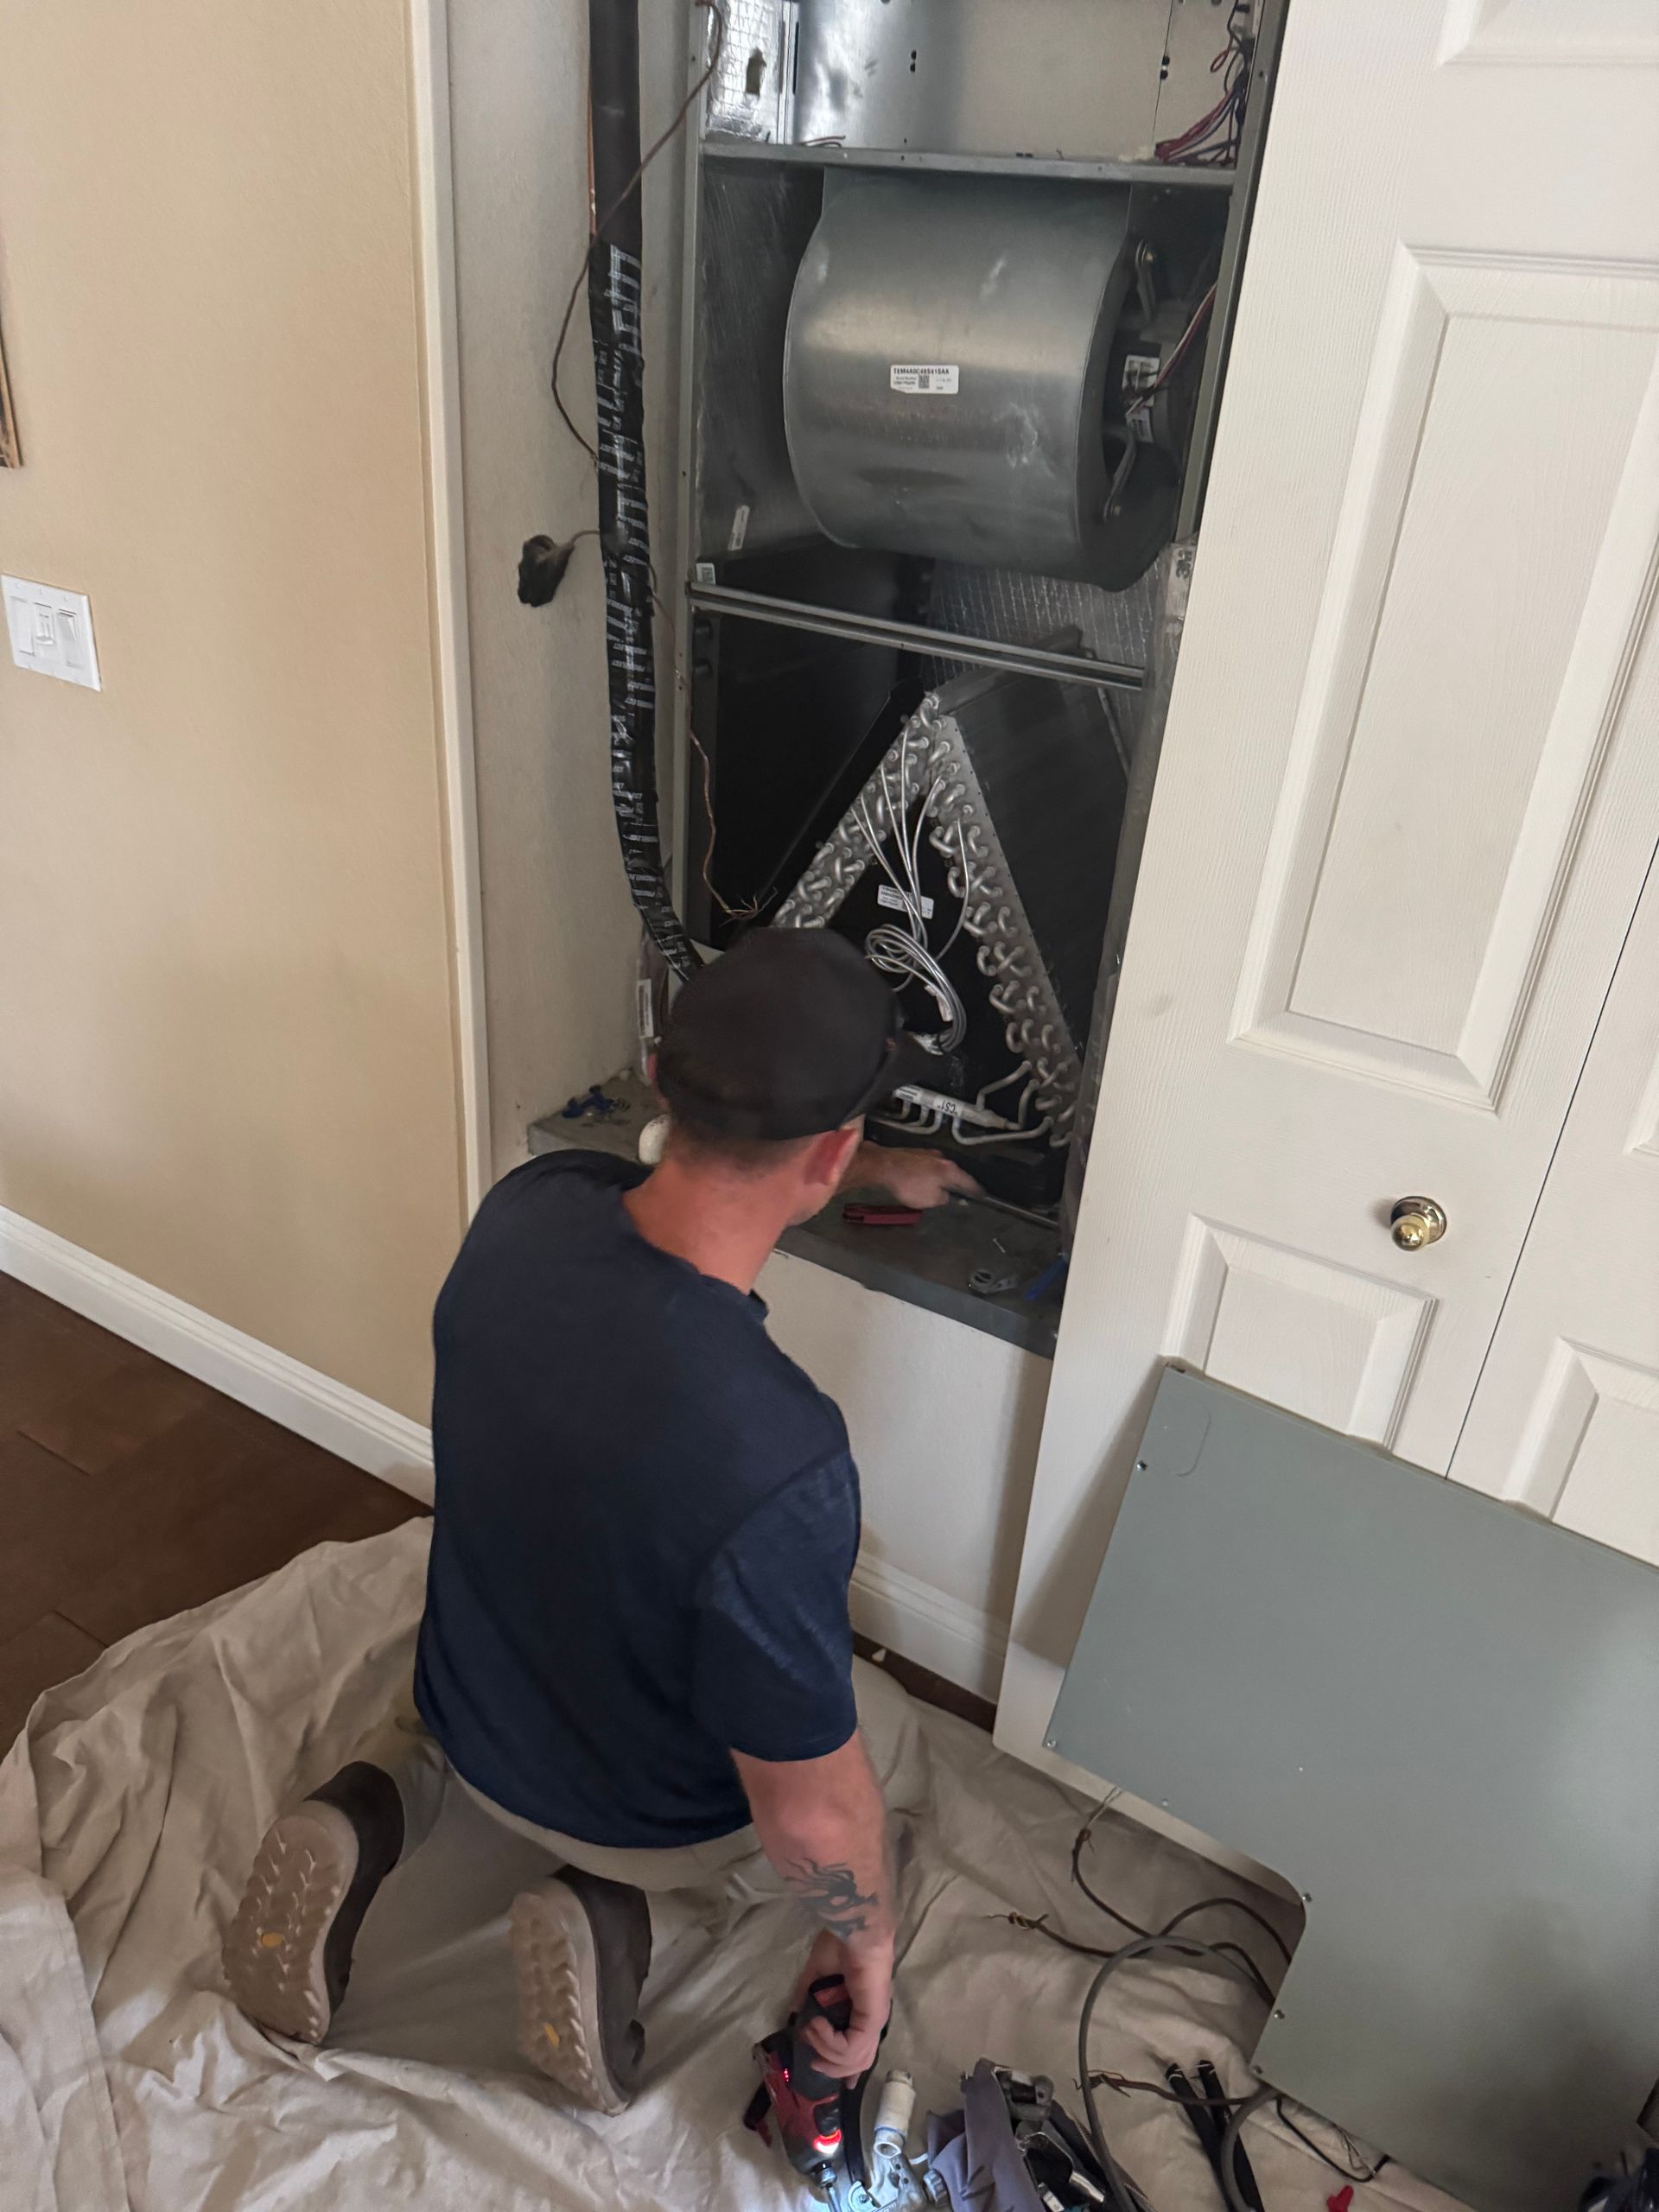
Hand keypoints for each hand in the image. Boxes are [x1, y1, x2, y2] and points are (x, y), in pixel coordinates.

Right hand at [793, 1928, 891, 2080]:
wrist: (855, 1928)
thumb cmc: (841, 1944)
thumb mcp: (818, 1974)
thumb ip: (807, 1993)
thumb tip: (794, 2012)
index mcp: (864, 2009)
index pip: (862, 2050)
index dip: (851, 2070)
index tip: (846, 2086)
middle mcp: (872, 2019)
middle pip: (859, 2062)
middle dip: (833, 2068)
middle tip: (813, 2062)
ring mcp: (874, 2020)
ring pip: (853, 2060)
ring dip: (825, 2052)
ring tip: (810, 2029)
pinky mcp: (872, 2019)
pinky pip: (850, 2047)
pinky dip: (829, 2042)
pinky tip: (816, 2025)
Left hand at [857, 1144, 978, 1210]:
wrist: (885, 1166)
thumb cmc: (908, 1184)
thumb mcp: (930, 1200)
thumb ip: (943, 1198)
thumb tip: (945, 1196)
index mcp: (949, 1170)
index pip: (968, 1181)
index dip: (976, 1190)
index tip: (981, 1194)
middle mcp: (941, 1158)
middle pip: (954, 1173)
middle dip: (956, 1183)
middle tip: (960, 1192)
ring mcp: (928, 1153)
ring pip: (940, 1168)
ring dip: (940, 1178)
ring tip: (937, 1189)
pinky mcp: (915, 1154)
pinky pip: (927, 1166)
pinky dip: (928, 1174)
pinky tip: (922, 1181)